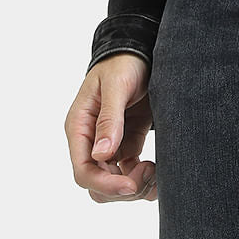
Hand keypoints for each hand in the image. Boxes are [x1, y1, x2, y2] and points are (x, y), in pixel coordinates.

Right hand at [65, 53, 157, 202]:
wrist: (141, 50)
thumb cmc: (123, 63)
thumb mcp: (116, 86)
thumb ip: (109, 118)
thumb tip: (101, 154)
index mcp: (80, 127)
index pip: (83, 171)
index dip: (106, 184)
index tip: (132, 184)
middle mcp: (91, 140)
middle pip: (98, 185)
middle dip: (122, 188)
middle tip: (149, 172)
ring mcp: (109, 144)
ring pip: (115, 184)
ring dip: (136, 187)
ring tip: (157, 171)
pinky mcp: (127, 143)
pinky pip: (130, 173)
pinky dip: (144, 180)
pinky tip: (159, 174)